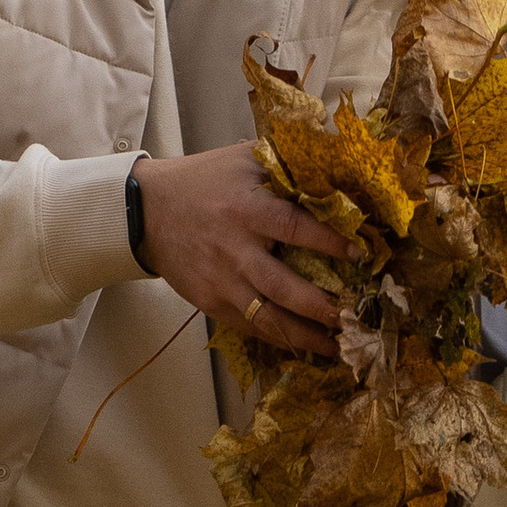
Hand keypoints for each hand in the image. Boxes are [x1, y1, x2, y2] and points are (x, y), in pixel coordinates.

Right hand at [134, 145, 349, 355]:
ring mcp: (222, 281)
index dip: (328, 243)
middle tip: (352, 317)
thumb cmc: (203, 181)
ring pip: (267, 318)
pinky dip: (277, 339)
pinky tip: (302, 346)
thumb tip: (333, 167)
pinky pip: (248, 327)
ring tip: (336, 346)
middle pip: (283, 287)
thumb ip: (283, 165)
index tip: (359, 255)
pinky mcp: (211, 302)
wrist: (146, 210)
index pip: (294, 228)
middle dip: (320, 306)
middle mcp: (235, 250)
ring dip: (304, 336)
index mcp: (247, 210)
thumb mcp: (242, 159)